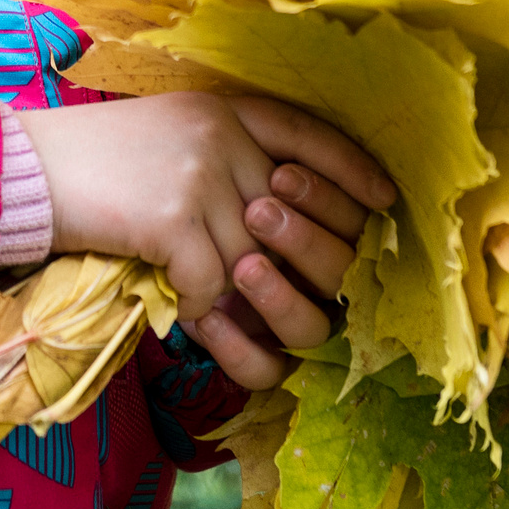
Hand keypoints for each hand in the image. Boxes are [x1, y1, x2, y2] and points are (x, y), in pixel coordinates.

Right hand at [12, 93, 392, 387]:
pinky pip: (210, 286)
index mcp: (224, 109)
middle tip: (305, 295)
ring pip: (257, 264)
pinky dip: (197, 310)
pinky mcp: (173, 220)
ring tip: (249, 325)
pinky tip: (179, 309)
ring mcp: (200, 176)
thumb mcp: (170, 131)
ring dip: (252, 303)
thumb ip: (228, 156)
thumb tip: (283, 210)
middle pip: (298, 215)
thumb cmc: (93, 158)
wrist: (23, 170)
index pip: (310, 135)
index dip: (352, 172)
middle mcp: (222, 136)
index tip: (384, 204)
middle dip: (311, 266)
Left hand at [187, 155, 377, 388]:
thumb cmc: (199, 168)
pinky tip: (208, 317)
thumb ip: (302, 144)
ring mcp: (290, 323)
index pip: (355, 224)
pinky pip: (264, 371)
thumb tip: (375, 191)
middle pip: (341, 275)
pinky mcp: (257, 359)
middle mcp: (319, 282)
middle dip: (304, 243)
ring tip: (242, 267)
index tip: (279, 173)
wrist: (133, 204)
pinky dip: (238, 349)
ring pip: (311, 330)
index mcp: (330, 230)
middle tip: (258, 213)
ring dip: (281, 299)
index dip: (327, 200)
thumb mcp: (245, 137)